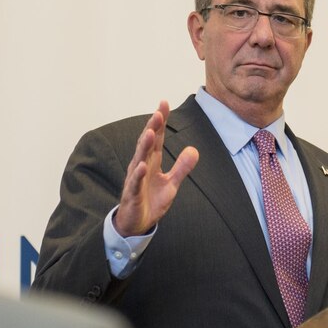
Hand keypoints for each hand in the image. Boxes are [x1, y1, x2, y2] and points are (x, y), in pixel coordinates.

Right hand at [114, 101, 198, 235]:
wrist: (137, 223)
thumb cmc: (151, 201)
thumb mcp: (171, 184)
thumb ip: (182, 167)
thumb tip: (194, 150)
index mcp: (152, 161)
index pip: (156, 138)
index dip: (160, 122)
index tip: (163, 103)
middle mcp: (142, 166)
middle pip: (147, 143)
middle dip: (152, 128)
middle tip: (158, 112)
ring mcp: (136, 179)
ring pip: (139, 159)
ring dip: (143, 146)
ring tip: (149, 132)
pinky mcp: (133, 194)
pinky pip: (135, 182)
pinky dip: (139, 174)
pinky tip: (143, 166)